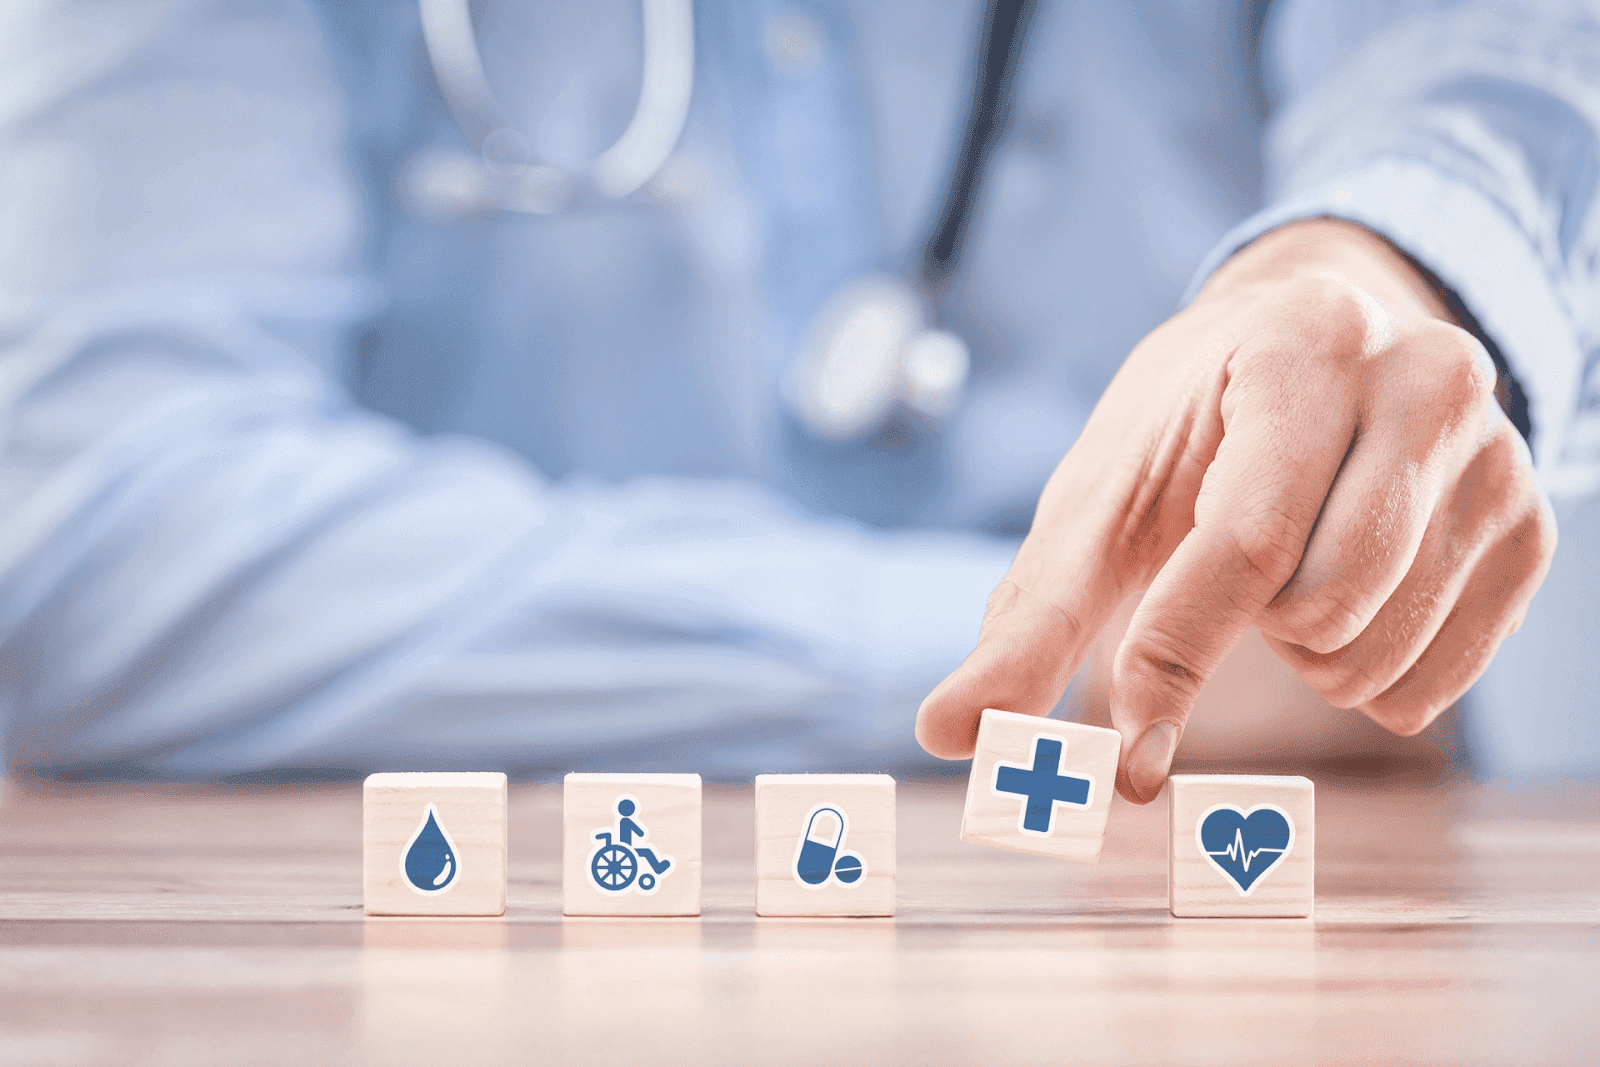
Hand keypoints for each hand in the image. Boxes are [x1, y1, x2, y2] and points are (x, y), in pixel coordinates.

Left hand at [915, 219, 1555, 801]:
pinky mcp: (1535, 521)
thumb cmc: (1184, 428)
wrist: (1305, 349)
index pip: (1241, 543)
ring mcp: (1499, 451)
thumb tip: (941, 734)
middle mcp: (1426, 377)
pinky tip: (1349, 598)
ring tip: (1290, 567)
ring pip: (1378, 651)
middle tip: (1234, 557)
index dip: (1172, 658)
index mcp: (1300, 347)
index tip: (1123, 766)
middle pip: (1319, 605)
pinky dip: (1366, 677)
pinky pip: (1436, 684)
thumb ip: (1026, 620)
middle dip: (1245, 622)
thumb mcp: (1097, 499)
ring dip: (1301, 652)